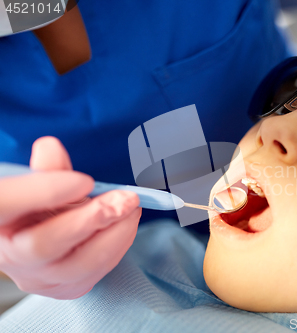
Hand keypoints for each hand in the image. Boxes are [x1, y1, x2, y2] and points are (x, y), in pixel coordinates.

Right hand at [0, 137, 141, 298]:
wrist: (45, 242)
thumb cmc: (42, 207)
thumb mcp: (42, 183)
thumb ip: (49, 168)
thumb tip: (51, 147)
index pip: (6, 204)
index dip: (45, 191)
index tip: (85, 181)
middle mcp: (8, 256)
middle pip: (43, 245)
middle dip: (92, 219)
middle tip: (125, 199)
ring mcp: (35, 278)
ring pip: (76, 265)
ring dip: (114, 235)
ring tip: (132, 209)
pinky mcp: (62, 290)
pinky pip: (94, 274)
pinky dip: (117, 248)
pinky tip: (126, 226)